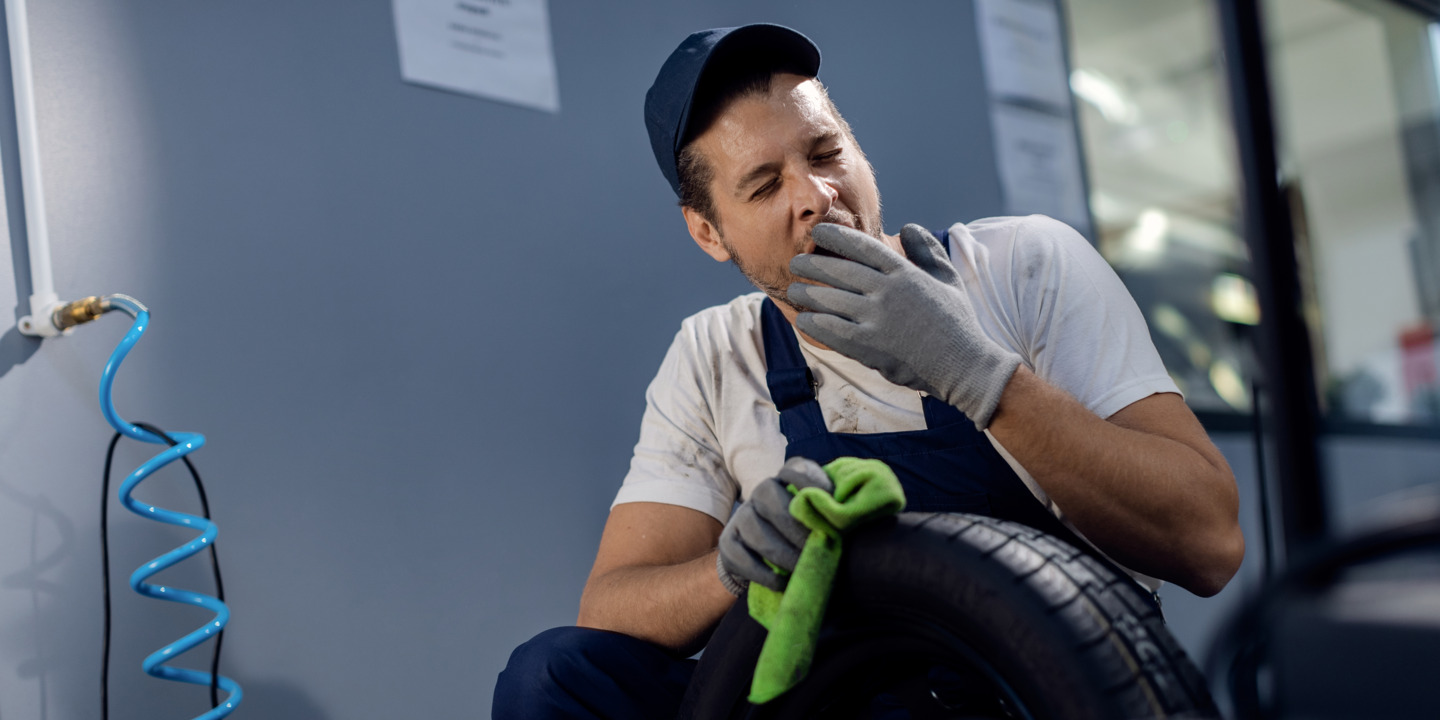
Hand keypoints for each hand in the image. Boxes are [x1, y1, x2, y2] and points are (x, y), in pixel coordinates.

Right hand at [716, 457, 833, 594]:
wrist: (765, 556)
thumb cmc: (804, 534)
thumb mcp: (820, 517)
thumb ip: (829, 510)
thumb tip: (842, 513)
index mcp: (786, 479)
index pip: (793, 469)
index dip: (808, 482)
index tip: (828, 502)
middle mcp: (761, 492)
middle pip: (769, 496)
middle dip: (795, 527)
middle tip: (816, 548)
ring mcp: (741, 516)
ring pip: (756, 531)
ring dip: (782, 553)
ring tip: (801, 568)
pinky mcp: (728, 542)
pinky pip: (741, 557)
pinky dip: (763, 573)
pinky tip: (782, 582)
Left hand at [787, 223, 1021, 428]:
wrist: (964, 365)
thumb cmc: (956, 321)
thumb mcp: (948, 279)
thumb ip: (927, 251)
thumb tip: (907, 226)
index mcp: (904, 273)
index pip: (861, 246)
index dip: (835, 236)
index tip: (817, 232)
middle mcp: (887, 292)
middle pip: (838, 271)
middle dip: (811, 264)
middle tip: (795, 262)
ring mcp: (877, 320)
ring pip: (829, 300)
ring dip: (806, 294)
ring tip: (793, 291)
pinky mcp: (869, 348)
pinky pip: (831, 331)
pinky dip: (813, 323)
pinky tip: (803, 319)